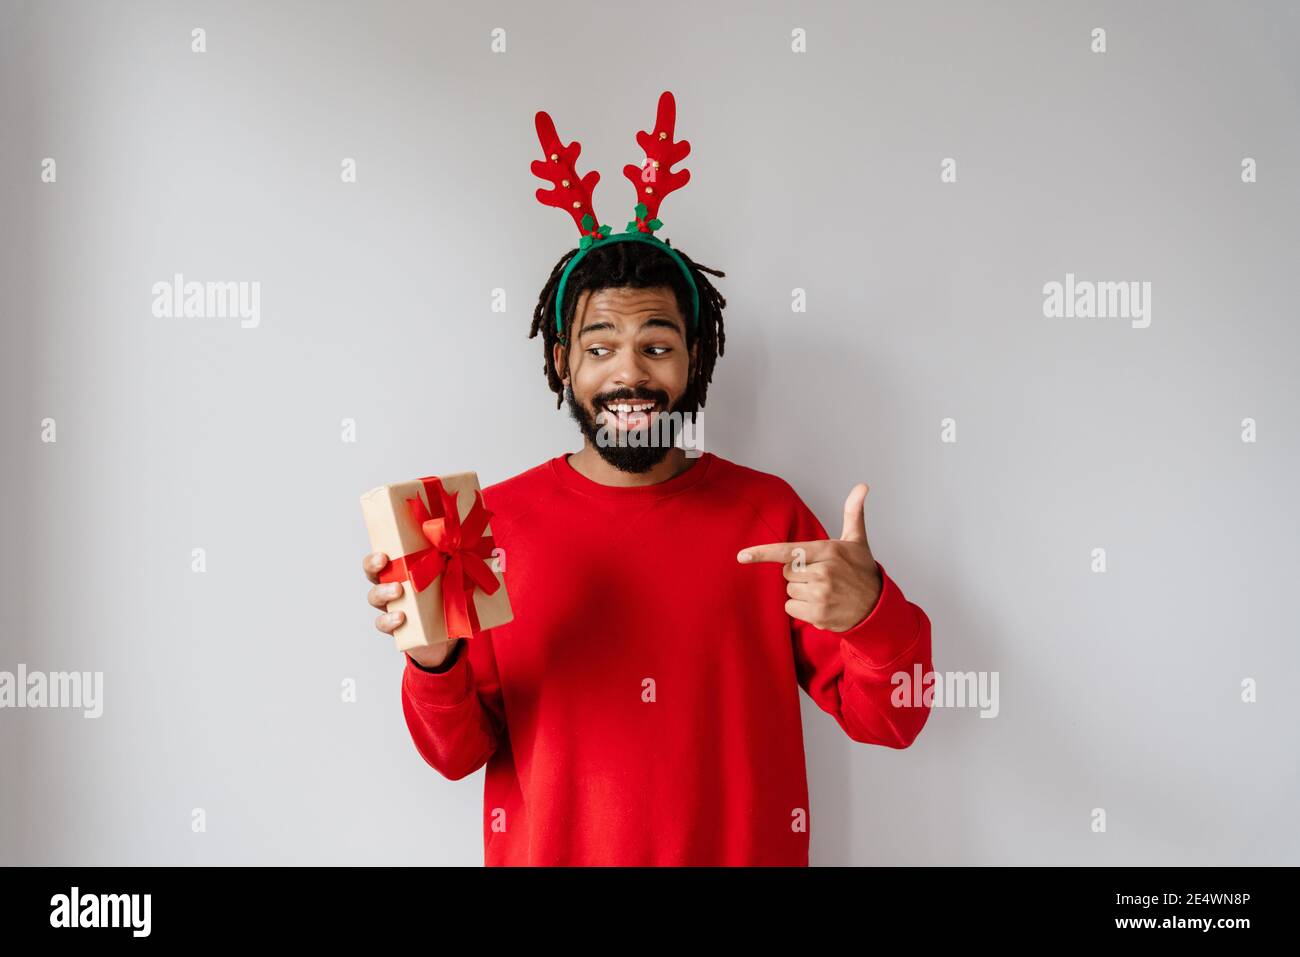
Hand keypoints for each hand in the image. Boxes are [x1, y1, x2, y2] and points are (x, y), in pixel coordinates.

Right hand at [363, 550, 456, 669]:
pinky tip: (400, 618)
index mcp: (402, 568)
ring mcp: (391, 605)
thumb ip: (453, 559)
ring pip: (375, 597)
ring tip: (397, 590)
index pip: (382, 556)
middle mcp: (391, 584)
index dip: (377, 553)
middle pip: (372, 574)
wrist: (447, 631)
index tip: (384, 553)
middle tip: (384, 562)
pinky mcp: (395, 626)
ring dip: (383, 592)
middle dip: (373, 566)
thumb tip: (465, 541)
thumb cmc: (447, 592)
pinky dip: (389, 620)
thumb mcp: (451, 573)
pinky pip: (382, 623)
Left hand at [736, 483, 882, 631]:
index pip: (789, 551)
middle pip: (787, 572)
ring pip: (789, 591)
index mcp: (828, 552)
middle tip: (822, 576)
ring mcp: (821, 596)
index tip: (742, 555)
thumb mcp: (857, 540)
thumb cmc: (863, 571)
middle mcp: (823, 573)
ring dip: (801, 593)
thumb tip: (862, 486)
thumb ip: (853, 512)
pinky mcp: (819, 615)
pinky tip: (822, 606)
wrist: (877, 607)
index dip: (763, 553)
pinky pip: (791, 609)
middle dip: (799, 574)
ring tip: (824, 591)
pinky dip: (802, 609)